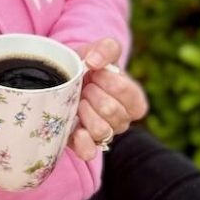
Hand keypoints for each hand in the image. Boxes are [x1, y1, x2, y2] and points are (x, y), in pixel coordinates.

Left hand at [69, 38, 148, 160]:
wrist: (65, 78)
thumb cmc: (88, 66)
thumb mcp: (99, 50)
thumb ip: (106, 48)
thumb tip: (94, 62)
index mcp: (133, 99)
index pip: (126, 92)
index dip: (107, 80)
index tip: (95, 72)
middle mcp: (122, 120)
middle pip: (112, 111)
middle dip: (93, 94)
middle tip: (85, 87)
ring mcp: (105, 134)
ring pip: (101, 130)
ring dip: (84, 112)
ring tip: (78, 101)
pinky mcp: (85, 144)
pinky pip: (89, 151)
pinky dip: (82, 142)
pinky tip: (76, 130)